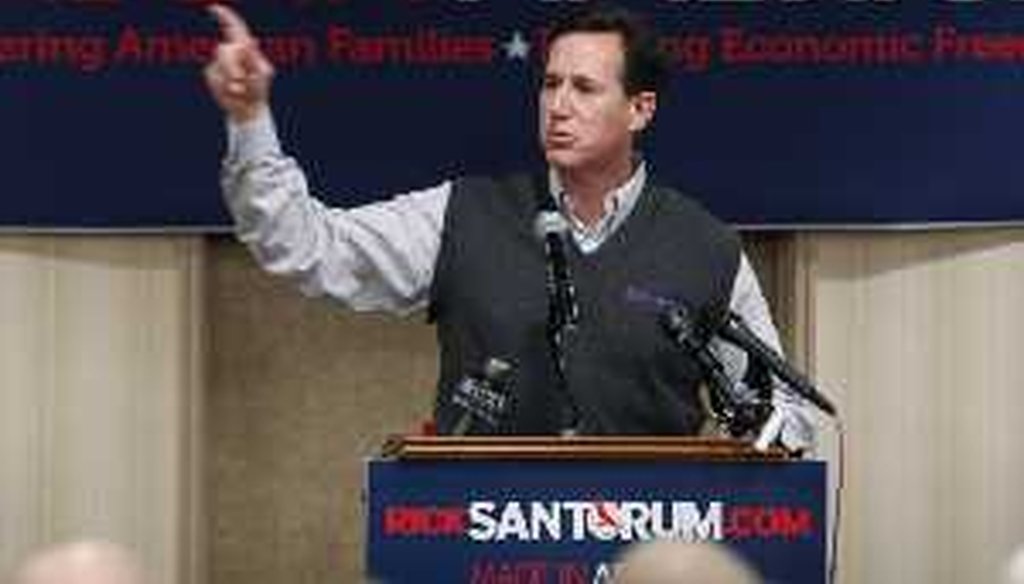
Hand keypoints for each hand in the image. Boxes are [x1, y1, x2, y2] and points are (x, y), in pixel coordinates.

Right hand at [203, 4, 273, 122]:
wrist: (248, 108)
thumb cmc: (258, 90)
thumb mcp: (261, 72)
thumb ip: (254, 56)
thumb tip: (251, 40)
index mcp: (246, 48)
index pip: (235, 27)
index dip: (225, 16)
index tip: (213, 8)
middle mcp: (232, 52)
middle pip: (224, 51)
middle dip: (231, 66)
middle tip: (239, 80)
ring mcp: (219, 62)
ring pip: (218, 65)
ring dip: (229, 79)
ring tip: (239, 89)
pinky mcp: (211, 73)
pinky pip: (212, 76)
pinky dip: (221, 86)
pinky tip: (230, 91)